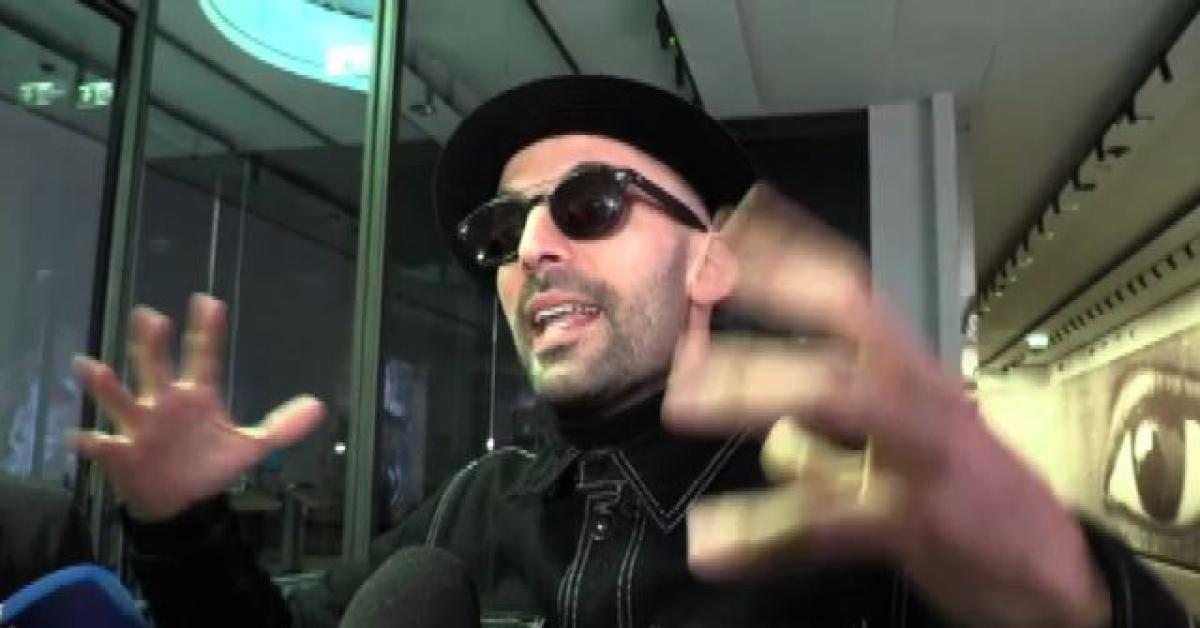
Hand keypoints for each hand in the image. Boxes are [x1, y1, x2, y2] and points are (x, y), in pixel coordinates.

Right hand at [73, 294, 324, 521]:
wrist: (183, 502)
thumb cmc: (209, 464)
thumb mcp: (252, 446)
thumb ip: (283, 426)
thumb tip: (319, 406)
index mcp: (197, 396)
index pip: (203, 357)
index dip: (207, 331)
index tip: (209, 302)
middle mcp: (165, 403)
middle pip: (157, 368)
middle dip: (152, 344)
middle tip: (150, 316)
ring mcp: (140, 427)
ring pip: (121, 400)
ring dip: (106, 385)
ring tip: (91, 366)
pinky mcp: (122, 454)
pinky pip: (102, 445)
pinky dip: (90, 442)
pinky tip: (80, 436)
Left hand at [664, 185, 1110, 627]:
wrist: (1055, 579)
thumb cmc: (980, 504)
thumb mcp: (913, 455)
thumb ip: (840, 442)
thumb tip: (775, 437)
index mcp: (918, 378)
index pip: (856, 298)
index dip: (797, 255)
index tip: (736, 222)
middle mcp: (924, 401)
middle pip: (848, 332)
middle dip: (770, 313)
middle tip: (693, 324)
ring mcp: (925, 456)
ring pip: (841, 400)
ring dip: (757, 393)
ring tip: (684, 404)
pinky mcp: (921, 523)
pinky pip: (830, 522)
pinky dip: (763, 534)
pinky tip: (712, 547)